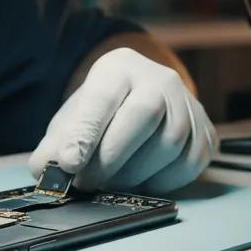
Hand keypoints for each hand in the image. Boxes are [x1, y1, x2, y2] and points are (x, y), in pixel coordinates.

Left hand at [29, 48, 215, 193]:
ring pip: (169, 143)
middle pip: (143, 115)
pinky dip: (160, 181)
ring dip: (134, 173)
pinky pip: (188, 165)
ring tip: (110, 182)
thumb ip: (56, 144)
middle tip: (86, 183)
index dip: (86, 132)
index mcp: (120, 68)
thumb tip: (45, 170)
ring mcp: (189, 106)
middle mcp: (161, 79)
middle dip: (110, 157)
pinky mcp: (205, 134)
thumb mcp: (73, 119)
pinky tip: (140, 180)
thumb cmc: (103, 114)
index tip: (68, 163)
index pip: (103, 96)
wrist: (143, 101)